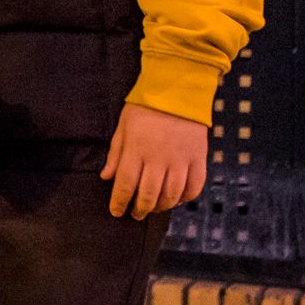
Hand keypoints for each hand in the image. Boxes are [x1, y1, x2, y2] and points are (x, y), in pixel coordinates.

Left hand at [101, 103, 208, 218]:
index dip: (119, 202)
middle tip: (135, 214)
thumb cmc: (145, 108)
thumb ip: (115, 154)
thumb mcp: (123, 127)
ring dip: (161, 206)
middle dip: (139, 210)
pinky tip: (177, 199)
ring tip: (154, 208)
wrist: (177, 90)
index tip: (116, 212)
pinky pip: (194, 187)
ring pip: (171, 195)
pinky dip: (185, 198)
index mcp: (136, 150)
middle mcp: (158, 158)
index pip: (125, 185)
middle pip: (148, 195)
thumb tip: (106, 177)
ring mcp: (180, 159)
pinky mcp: (198, 158)